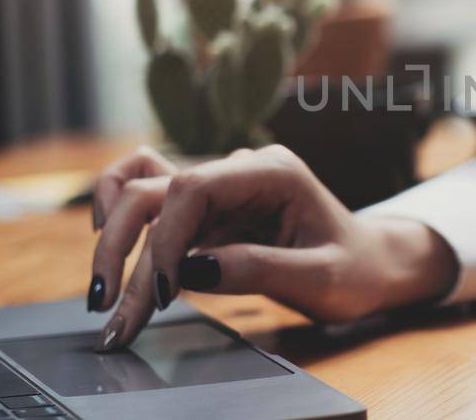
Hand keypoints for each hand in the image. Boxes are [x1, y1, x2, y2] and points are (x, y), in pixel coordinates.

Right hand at [88, 145, 457, 350]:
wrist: (372, 264)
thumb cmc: (356, 268)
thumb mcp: (320, 278)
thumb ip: (259, 269)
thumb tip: (192, 270)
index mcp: (272, 171)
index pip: (194, 187)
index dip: (167, 238)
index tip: (165, 291)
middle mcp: (238, 169)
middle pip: (155, 188)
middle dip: (123, 247)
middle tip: (108, 306)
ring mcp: (220, 187)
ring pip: (144, 199)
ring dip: (114, 243)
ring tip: (103, 298)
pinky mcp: (207, 211)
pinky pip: (153, 207)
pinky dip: (125, 227)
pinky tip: (113, 258)